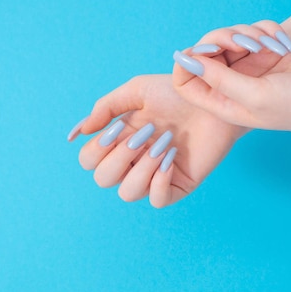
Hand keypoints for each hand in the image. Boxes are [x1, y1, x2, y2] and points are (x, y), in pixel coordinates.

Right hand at [67, 74, 243, 207]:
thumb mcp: (136, 91)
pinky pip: (157, 200)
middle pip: (102, 179)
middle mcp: (132, 161)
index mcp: (118, 141)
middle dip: (119, 156)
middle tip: (144, 135)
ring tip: (162, 144)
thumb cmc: (176, 93)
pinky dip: (159, 180)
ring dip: (141, 167)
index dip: (97, 149)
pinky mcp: (178, 185)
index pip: (89, 161)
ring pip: (127, 193)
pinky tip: (171, 158)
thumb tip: (77, 134)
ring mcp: (154, 176)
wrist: (212, 98)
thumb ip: (105, 109)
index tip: (119, 128)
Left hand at [173, 21, 290, 133]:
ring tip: (270, 45)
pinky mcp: (265, 55)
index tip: (209, 49)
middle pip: (205, 52)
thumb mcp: (256, 95)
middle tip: (245, 41)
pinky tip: (283, 44)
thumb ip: (219, 79)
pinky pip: (254, 31)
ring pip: (230, 37)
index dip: (189, 61)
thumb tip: (187, 60)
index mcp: (221, 102)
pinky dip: (266, 30)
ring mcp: (247, 69)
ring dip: (249, 33)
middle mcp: (230, 85)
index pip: (184, 81)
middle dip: (222, 39)